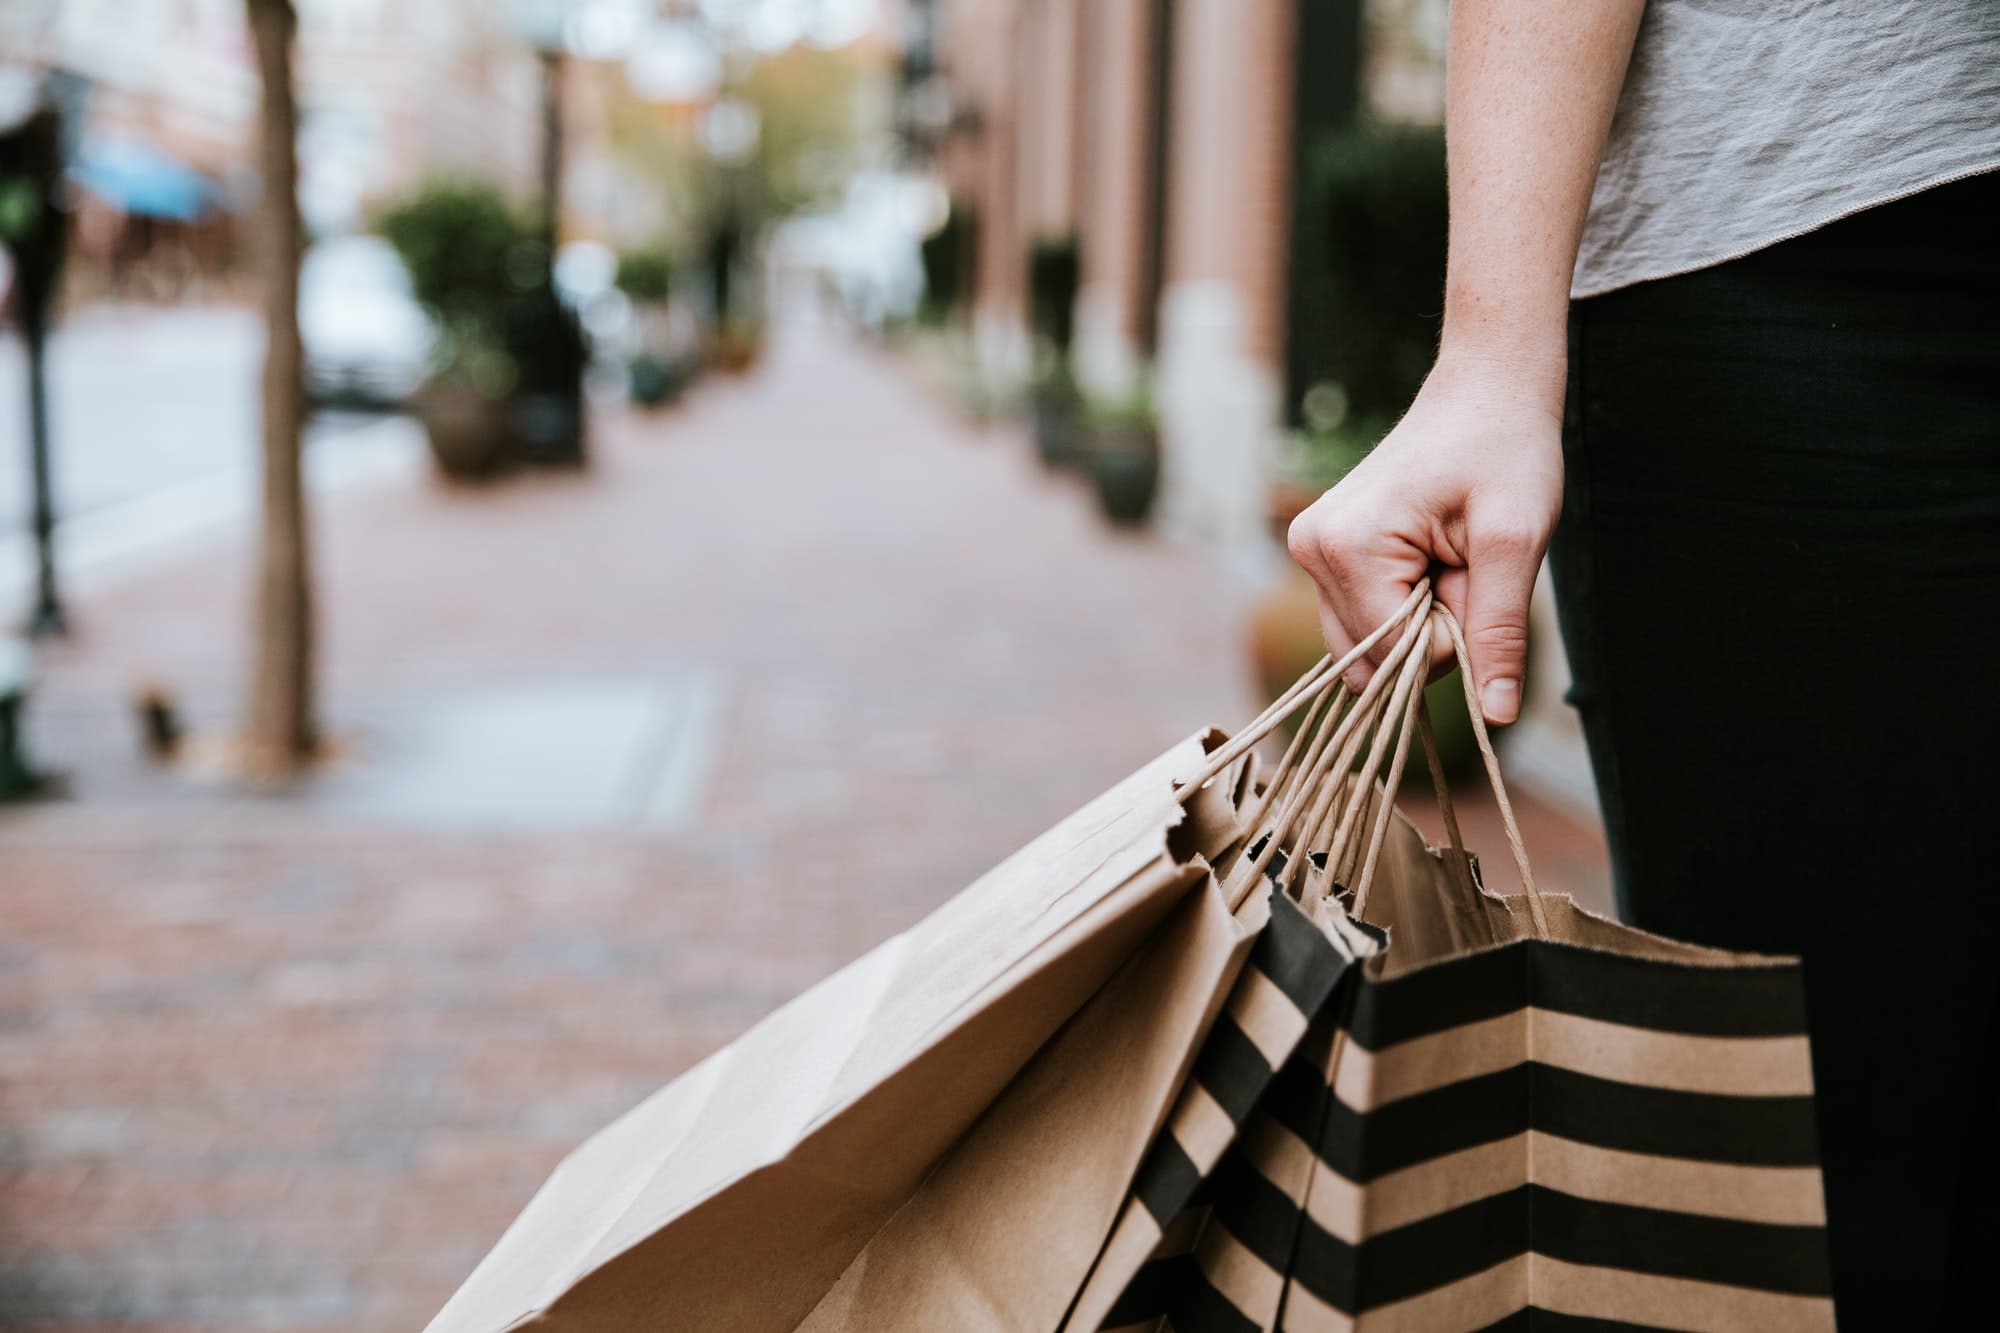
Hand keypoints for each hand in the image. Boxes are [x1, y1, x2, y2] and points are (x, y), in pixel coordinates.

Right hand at [1286, 354, 1563, 725]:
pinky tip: (1429, 558)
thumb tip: (1498, 715)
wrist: (1486, 389)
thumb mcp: (1516, 541)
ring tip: (1447, 558)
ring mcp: (1310, 551)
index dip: (1452, 637)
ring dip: (1418, 624)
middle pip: (1371, 661)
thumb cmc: (1506, 450)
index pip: (1395, 657)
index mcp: (1345, 547)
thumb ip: (1500, 631)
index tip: (1476, 574)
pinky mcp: (1320, 552)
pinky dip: (1404, 608)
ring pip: (1364, 648)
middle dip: (1430, 635)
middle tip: (1464, 567)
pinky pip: (1360, 621)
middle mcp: (1310, 551)